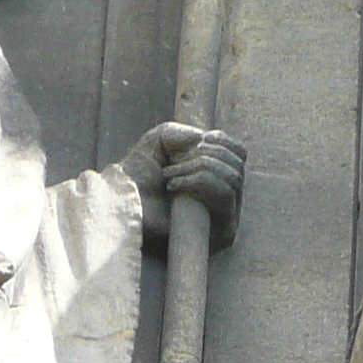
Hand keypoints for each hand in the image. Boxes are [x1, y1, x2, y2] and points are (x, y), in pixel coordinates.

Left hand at [121, 122, 243, 249]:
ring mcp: (227, 214)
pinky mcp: (222, 230)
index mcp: (217, 174)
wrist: (123, 207)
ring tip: (169, 175)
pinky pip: (226, 196)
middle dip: (205, 155)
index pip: (239, 153)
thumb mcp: (158, 142)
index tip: (198, 141)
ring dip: (199, 168)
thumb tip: (204, 138)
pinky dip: (200, 182)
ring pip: (233, 178)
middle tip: (173, 161)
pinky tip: (173, 186)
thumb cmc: (139, 177)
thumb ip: (180, 132)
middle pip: (237, 163)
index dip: (222, 142)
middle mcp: (227, 195)